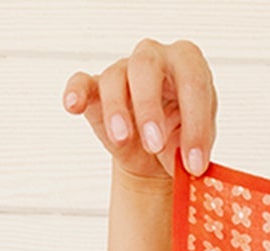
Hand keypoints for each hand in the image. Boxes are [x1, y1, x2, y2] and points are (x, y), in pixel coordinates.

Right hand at [61, 39, 218, 184]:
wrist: (157, 155)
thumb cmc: (182, 141)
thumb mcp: (196, 150)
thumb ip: (195, 156)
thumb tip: (193, 171)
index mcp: (189, 67)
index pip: (194, 82)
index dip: (195, 124)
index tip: (194, 164)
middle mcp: (156, 60)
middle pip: (146, 64)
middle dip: (149, 106)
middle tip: (154, 144)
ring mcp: (124, 71)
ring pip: (115, 77)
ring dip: (117, 109)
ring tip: (122, 140)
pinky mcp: (96, 88)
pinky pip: (82, 81)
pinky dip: (77, 92)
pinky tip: (73, 106)